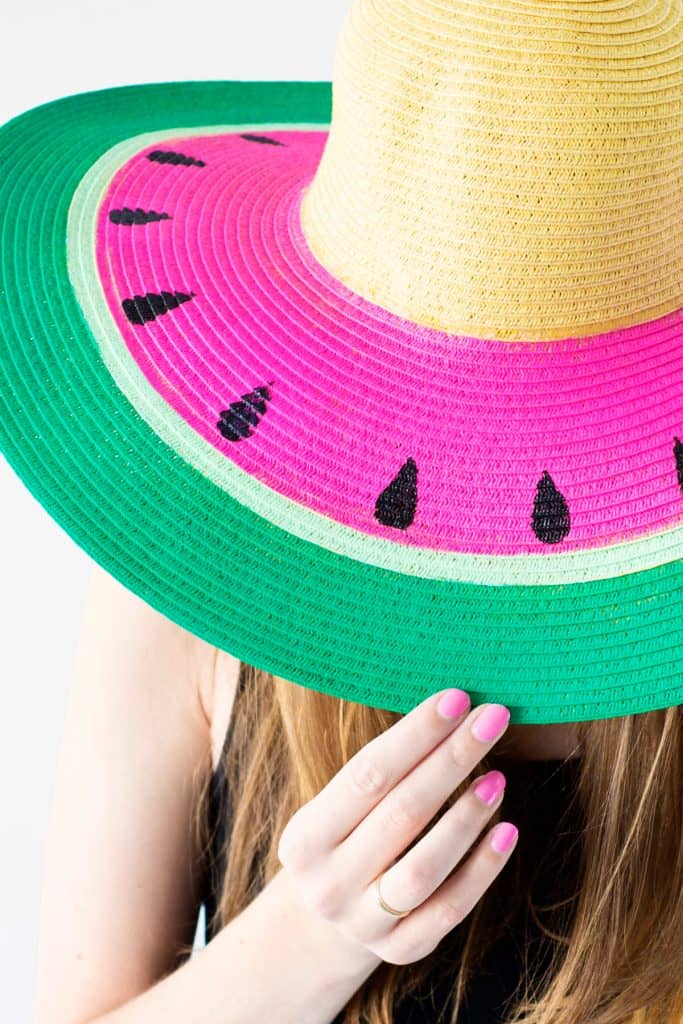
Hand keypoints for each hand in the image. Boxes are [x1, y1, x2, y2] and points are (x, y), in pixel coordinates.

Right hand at [277, 689, 516, 966]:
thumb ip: (381, 772)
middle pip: (402, 814)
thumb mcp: (338, 808)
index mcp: (305, 837)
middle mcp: (329, 883)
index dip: (416, 735)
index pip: (368, 775)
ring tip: (498, 778)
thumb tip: (450, 711)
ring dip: (467, 818)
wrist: (323, 925)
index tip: (457, 698)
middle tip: (493, 719)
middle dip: (452, 760)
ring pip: (425, 868)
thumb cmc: (345, 838)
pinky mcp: (401, 950)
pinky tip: (507, 831)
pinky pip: (450, 908)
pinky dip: (482, 869)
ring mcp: (364, 923)